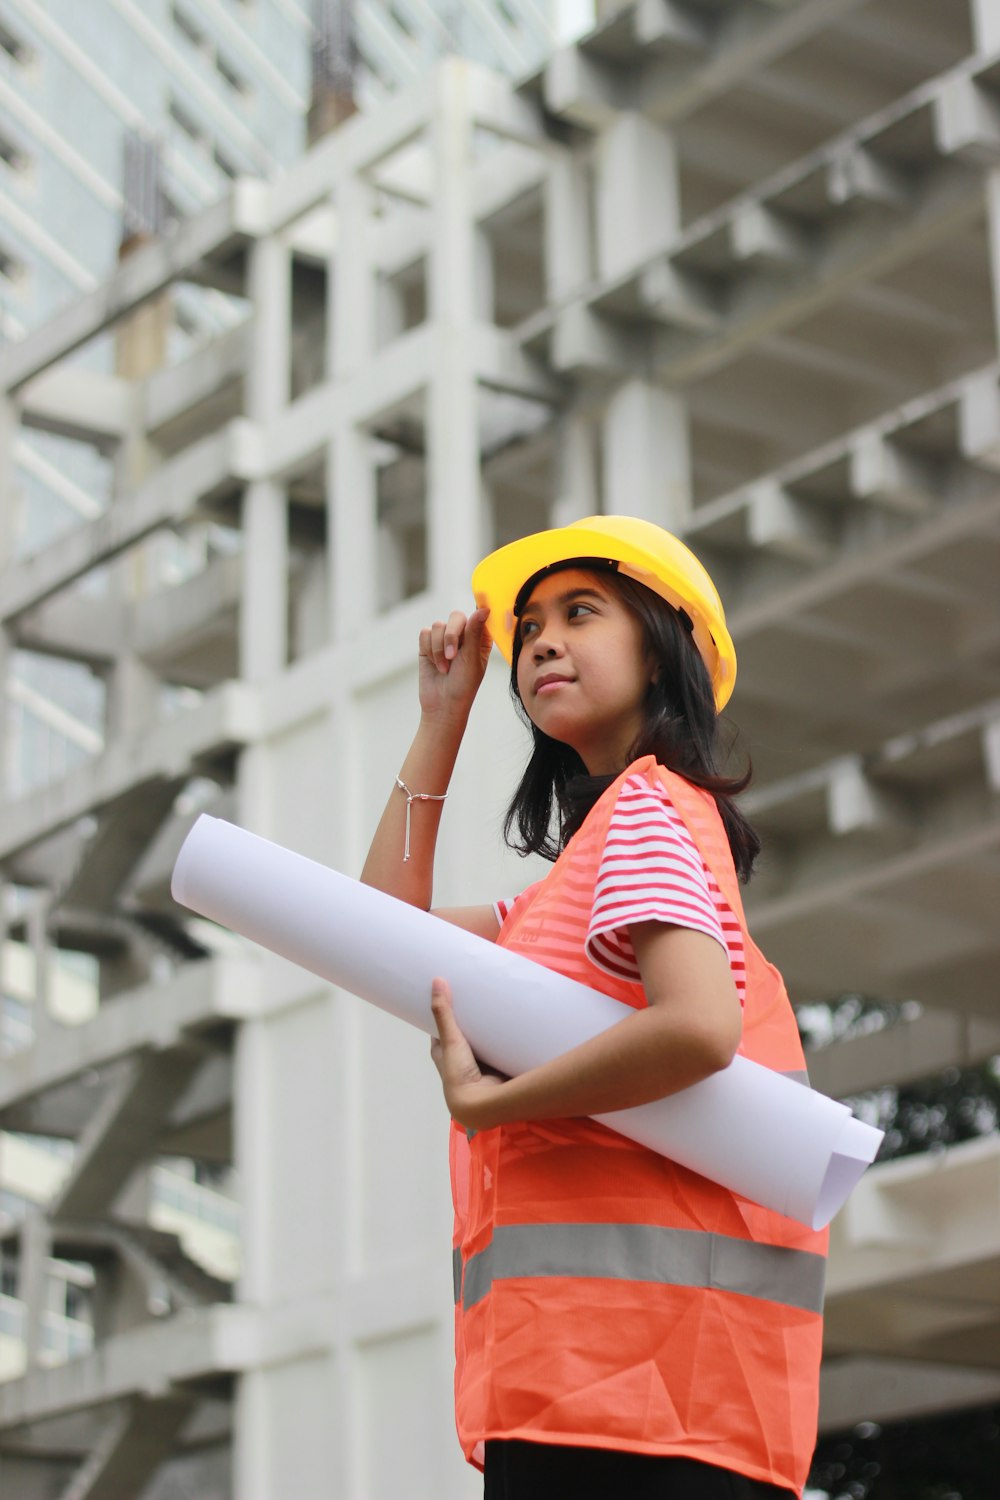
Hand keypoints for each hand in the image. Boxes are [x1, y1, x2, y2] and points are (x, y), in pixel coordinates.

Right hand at [418, 608, 491, 723]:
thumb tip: (485, 608)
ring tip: (444, 668)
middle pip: (455, 617)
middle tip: (452, 655)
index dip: (477, 610)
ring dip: (439, 648)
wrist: (442, 704)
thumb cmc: (464, 685)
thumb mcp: (472, 658)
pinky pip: (425, 633)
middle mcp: (463, 635)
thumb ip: (474, 631)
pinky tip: (435, 664)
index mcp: (480, 638)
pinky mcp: (428, 645)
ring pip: (437, 625)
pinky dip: (429, 649)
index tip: (479, 603)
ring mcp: (444, 639)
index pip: (479, 615)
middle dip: (451, 635)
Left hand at [430, 978, 505, 1129]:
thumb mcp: (450, 1038)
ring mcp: (478, 1066)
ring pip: (482, 1044)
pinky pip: (499, 1052)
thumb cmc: (459, 1073)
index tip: (453, 996)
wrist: (482, 1103)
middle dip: (471, 1022)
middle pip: (464, 1036)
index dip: (446, 1015)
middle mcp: (459, 1060)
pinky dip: (503, 1042)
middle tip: (480, 998)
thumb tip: (437, 980)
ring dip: (489, 1033)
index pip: (441, 1030)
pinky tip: (513, 1027)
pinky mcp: (495, 1069)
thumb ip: (444, 1013)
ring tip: (500, 1008)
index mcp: (443, 1054)